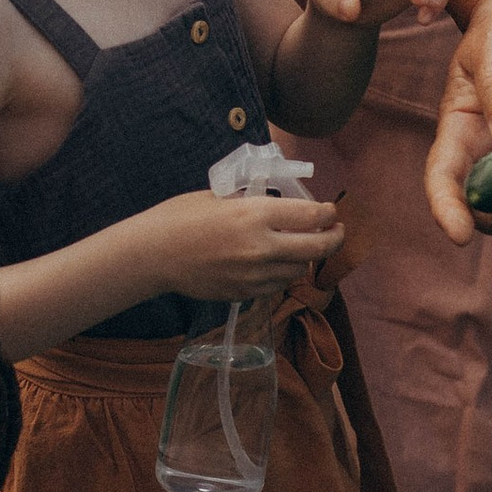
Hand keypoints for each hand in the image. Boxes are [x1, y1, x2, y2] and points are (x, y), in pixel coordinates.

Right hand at [149, 190, 344, 304]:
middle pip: (317, 248)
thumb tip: (282, 207)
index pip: (311, 217)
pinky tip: (275, 263)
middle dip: (334, 239)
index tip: (330, 211)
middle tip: (337, 232)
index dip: (328, 213)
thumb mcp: (221, 198)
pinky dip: (283, 274)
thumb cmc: (181, 217)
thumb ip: (255, 203)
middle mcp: (262, 247)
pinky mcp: (245, 293)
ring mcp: (254, 275)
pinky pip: (277, 285)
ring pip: (299, 270)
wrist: (153, 255)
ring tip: (301, 247)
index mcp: (256, 215)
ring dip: (306, 258)